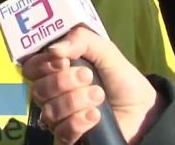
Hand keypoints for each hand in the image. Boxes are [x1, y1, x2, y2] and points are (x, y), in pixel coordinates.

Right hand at [21, 27, 164, 144]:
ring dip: (75, 101)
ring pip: (50, 111)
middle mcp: (53, 93)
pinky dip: (78, 122)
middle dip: (63, 82)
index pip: (31, 67)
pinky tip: (95, 115)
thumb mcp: (106, 51)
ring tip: (99, 95)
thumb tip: (54, 49)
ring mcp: (59, 117)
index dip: (42, 64)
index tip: (62, 61)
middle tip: (88, 76)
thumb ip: (82, 40)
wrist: (143, 108)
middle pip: (38, 90)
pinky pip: (62, 132)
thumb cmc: (121, 77)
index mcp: (56, 70)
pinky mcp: (69, 136)